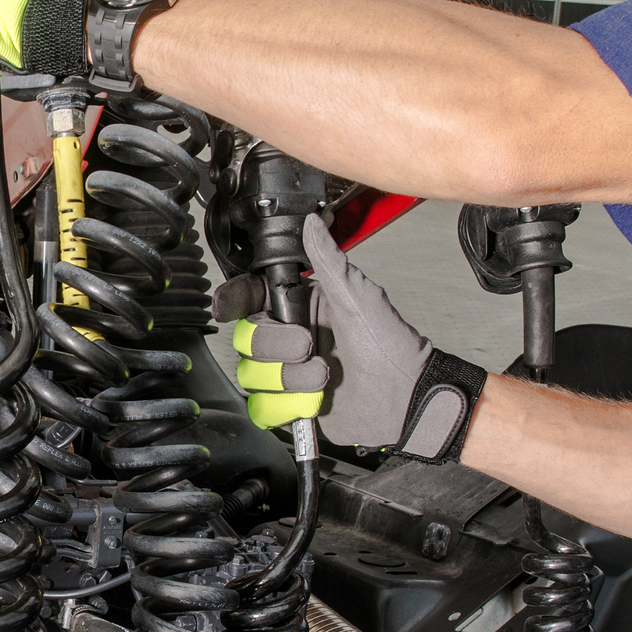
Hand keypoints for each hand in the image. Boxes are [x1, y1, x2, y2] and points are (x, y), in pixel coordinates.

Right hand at [217, 216, 488, 460]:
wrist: (404, 397)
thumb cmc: (389, 345)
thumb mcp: (358, 296)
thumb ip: (329, 260)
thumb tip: (311, 222)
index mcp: (300, 307)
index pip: (249, 299)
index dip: (232, 301)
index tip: (226, 307)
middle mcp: (288, 339)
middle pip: (246, 340)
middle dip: (277, 347)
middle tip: (310, 347)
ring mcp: (287, 374)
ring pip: (252, 376)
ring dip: (290, 380)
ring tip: (323, 378)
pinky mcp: (290, 406)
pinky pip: (262, 409)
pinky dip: (286, 407)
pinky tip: (312, 401)